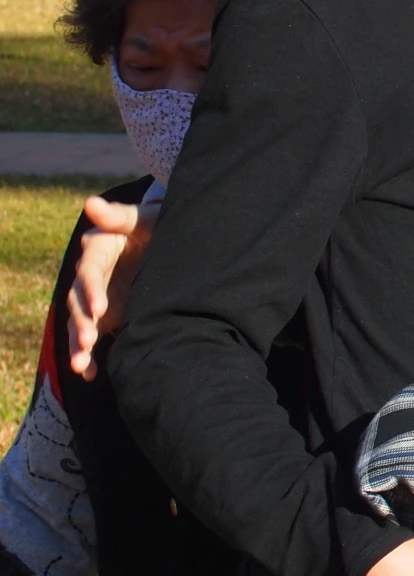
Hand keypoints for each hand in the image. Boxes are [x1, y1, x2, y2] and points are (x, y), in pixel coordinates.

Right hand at [68, 196, 155, 379]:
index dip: (91, 290)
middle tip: (89, 342)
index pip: (88, 272)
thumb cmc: (158, 224)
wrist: (173, 241)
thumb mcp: (146, 218)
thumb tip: (90, 202)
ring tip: (82, 365)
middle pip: (78, 302)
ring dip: (79, 344)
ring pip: (81, 323)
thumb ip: (120, 215)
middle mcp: (92, 277)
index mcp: (97, 251)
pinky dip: (89, 355)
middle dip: (82, 323)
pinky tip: (90, 373)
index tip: (99, 309)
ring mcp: (98, 297)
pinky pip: (94, 335)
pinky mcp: (107, 314)